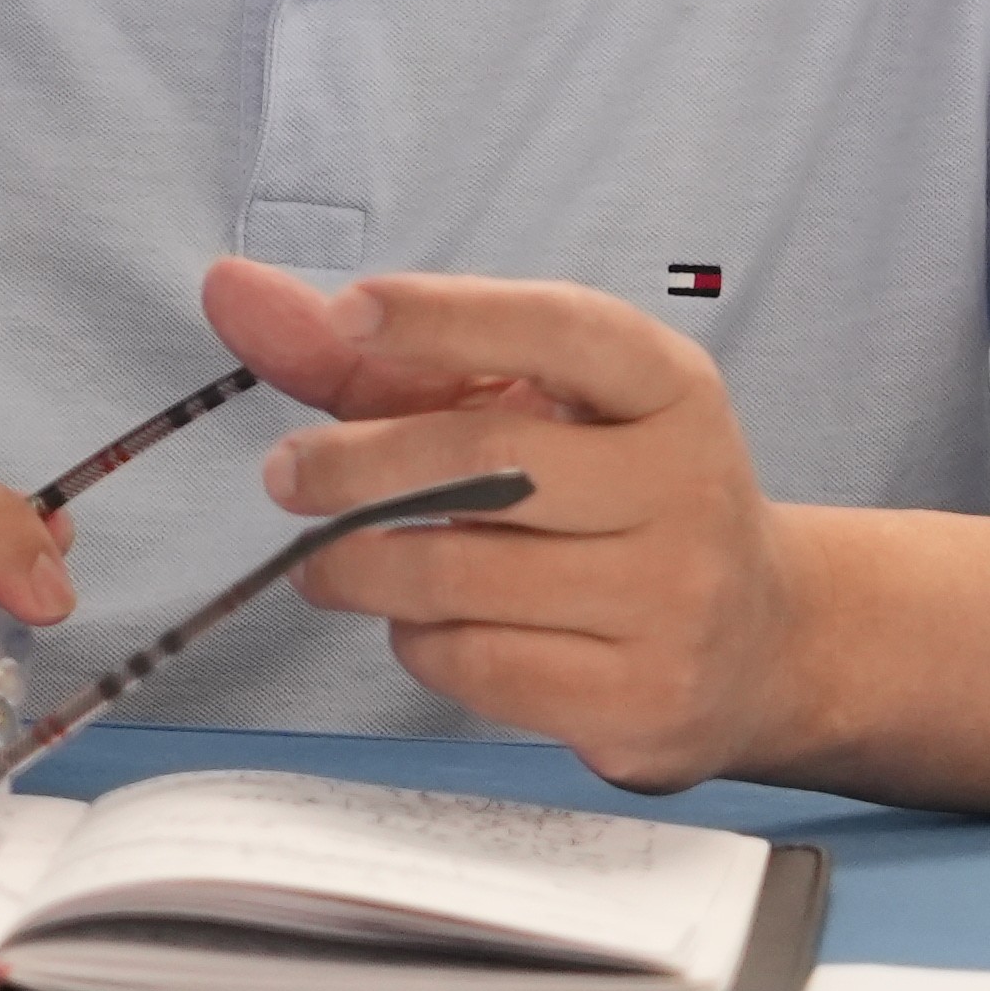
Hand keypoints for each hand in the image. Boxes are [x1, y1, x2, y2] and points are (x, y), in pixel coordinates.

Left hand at [202, 258, 798, 790]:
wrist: (756, 639)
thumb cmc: (609, 495)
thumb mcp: (524, 406)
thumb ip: (381, 356)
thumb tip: (233, 292)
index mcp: (667, 386)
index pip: (559, 329)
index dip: (449, 316)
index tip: (351, 309)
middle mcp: (685, 483)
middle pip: (490, 460)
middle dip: (360, 466)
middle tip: (285, 474)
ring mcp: (671, 598)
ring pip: (464, 574)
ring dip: (365, 566)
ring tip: (332, 559)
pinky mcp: (638, 698)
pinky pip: (476, 664)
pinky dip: (419, 641)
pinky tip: (424, 623)